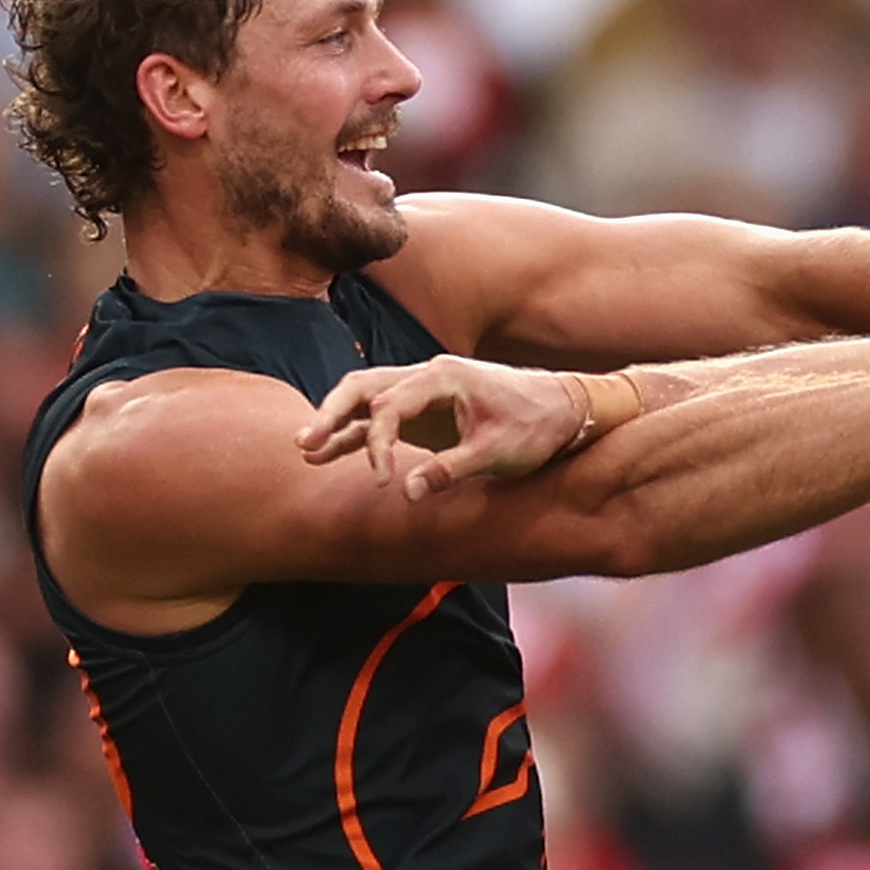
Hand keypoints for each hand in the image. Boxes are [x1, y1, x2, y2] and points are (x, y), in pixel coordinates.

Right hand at [297, 357, 590, 499]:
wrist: (565, 410)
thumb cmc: (536, 426)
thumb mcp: (498, 453)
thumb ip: (452, 470)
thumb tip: (409, 493)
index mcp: (444, 377)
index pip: (390, 405)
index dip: (377, 443)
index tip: (381, 480)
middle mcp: (427, 376)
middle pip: (363, 386)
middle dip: (331, 414)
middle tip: (305, 443)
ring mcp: (424, 392)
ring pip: (366, 398)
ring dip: (337, 422)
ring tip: (305, 450)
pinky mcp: (426, 412)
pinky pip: (380, 417)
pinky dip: (356, 434)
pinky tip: (328, 456)